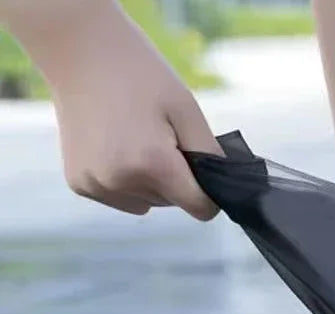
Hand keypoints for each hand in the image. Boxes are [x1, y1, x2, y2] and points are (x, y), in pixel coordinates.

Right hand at [41, 2, 223, 218]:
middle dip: (176, 179)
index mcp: (153, 164)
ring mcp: (96, 185)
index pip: (200, 208)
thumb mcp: (187, 110)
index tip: (204, 169)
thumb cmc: (141, 75)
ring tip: (136, 139)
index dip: (210, 193)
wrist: (80, 50)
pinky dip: (125, 180)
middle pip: (172, 203)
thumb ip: (210, 156)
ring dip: (150, 182)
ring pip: (146, 202)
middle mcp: (120, 182)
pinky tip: (115, 146)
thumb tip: (223, 189)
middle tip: (162, 137)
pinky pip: (120, 196)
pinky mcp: (79, 183)